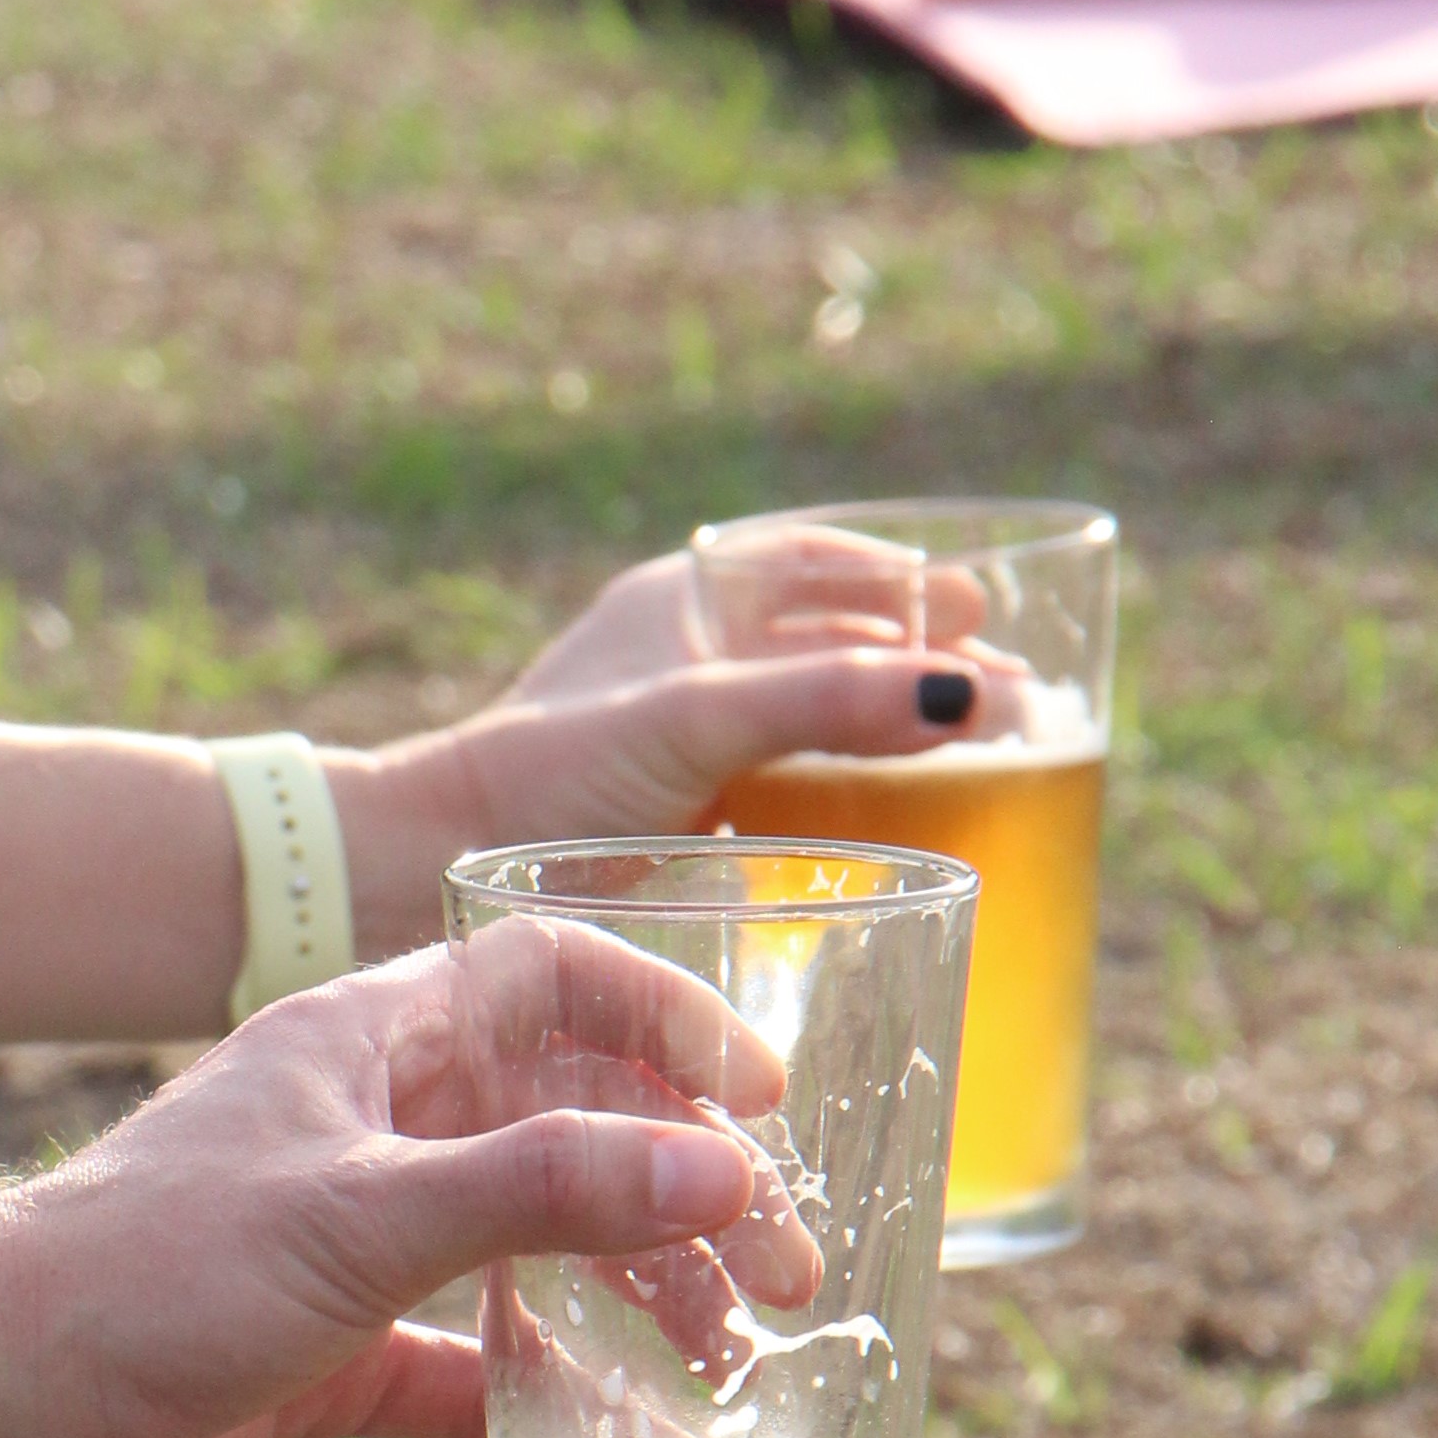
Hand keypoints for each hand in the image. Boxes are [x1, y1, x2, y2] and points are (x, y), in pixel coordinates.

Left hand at [0, 932, 766, 1437]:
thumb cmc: (132, 1276)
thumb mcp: (356, 1216)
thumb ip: (542, 1190)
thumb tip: (725, 1172)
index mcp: (370, 1046)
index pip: (555, 975)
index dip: (671, 1017)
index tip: (767, 1101)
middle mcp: (369, 1132)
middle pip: (573, 1125)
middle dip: (691, 1191)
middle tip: (792, 1277)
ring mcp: (346, 1248)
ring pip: (535, 1251)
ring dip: (639, 1297)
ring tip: (733, 1370)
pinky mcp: (318, 1362)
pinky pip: (465, 1370)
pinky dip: (546, 1404)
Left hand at [334, 530, 997, 944]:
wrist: (423, 874)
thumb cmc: (543, 778)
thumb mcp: (696, 721)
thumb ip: (828, 701)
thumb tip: (972, 695)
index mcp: (682, 601)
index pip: (815, 563)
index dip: (903, 586)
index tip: (981, 614)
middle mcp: (685, 661)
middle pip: (830, 642)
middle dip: (918, 666)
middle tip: (1015, 704)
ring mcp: (680, 744)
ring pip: (812, 720)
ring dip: (891, 736)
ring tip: (979, 764)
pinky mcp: (675, 821)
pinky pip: (784, 793)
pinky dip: (848, 801)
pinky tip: (893, 835)